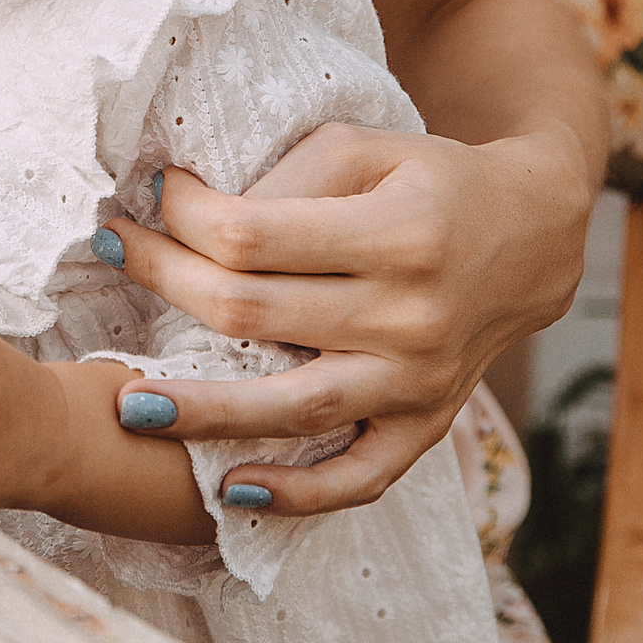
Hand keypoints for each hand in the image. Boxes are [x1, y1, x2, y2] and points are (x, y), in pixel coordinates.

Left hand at [96, 122, 592, 515]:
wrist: (531, 234)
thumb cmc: (426, 179)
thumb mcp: (364, 146)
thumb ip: (282, 178)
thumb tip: (188, 214)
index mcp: (398, 235)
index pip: (252, 237)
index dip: (183, 217)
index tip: (149, 196)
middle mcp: (410, 316)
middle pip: (252, 314)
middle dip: (164, 281)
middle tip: (111, 252)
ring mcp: (419, 381)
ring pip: (292, 407)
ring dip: (203, 410)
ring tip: (128, 404)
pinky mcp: (426, 425)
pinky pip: (358, 478)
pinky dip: (296, 495)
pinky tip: (229, 489)